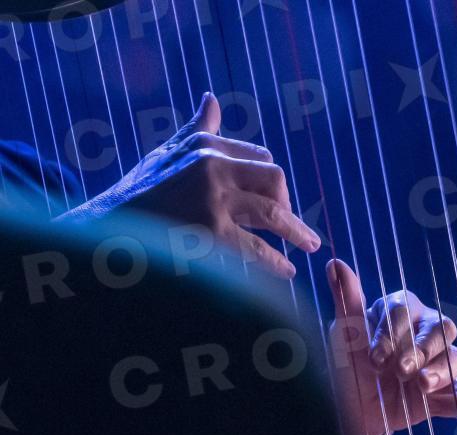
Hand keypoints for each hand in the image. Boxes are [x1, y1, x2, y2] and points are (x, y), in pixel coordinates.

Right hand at [59, 93, 319, 278]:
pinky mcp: (210, 233)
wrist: (105, 231)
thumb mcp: (167, 154)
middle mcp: (211, 164)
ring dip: (297, 232)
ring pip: (273, 212)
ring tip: (310, 246)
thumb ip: (197, 129)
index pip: (260, 156)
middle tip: (294, 225)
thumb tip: (211, 99)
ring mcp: (212, 199)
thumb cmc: (140, 193)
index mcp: (204, 143)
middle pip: (275, 178)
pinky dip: (276, 262)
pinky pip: (257, 248)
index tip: (277, 199)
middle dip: (288, 202)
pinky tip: (287, 271)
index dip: (272, 181)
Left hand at [326, 259, 456, 434]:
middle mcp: (424, 333)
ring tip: (421, 385)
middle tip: (403, 371)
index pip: (405, 310)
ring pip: (456, 357)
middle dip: (422, 349)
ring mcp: (439, 363)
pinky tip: (449, 404)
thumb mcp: (343, 338)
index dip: (391, 333)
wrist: (353, 414)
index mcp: (401, 312)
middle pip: (441, 328)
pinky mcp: (447, 393)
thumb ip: (346, 302)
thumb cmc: (349, 367)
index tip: (374, 358)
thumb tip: (335, 264)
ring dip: (441, 371)